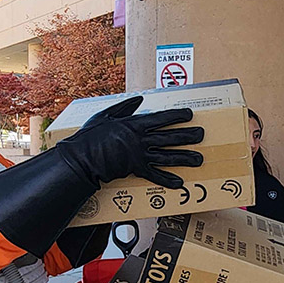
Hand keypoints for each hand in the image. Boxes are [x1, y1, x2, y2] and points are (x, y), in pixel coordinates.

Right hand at [57, 95, 203, 189]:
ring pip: (167, 156)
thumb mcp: (105, 115)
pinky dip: (167, 179)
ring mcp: (139, 156)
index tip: (190, 115)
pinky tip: (179, 182)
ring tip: (199, 159)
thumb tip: (139, 100)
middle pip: (170, 137)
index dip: (177, 116)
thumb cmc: (90, 136)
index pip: (162, 118)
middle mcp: (140, 140)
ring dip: (185, 158)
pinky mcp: (135, 170)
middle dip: (188, 136)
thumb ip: (124, 107)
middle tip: (202, 135)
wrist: (82, 158)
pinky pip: (154, 175)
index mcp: (134, 124)